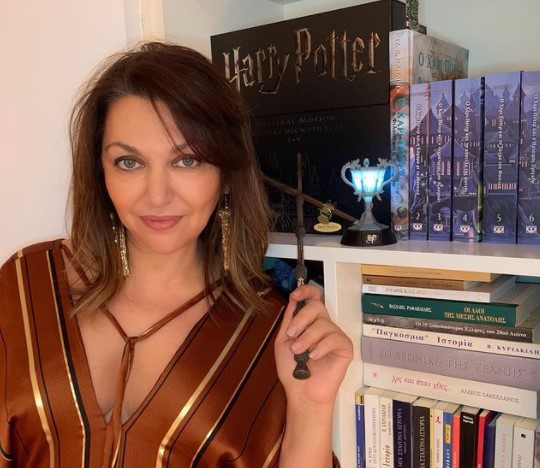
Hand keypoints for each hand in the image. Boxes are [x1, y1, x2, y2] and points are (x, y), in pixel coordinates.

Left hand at [274, 284, 352, 406]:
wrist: (302, 392)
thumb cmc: (292, 370)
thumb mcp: (283, 341)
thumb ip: (289, 320)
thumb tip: (294, 299)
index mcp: (309, 322)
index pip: (313, 298)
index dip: (306, 291)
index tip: (296, 295)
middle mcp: (323, 326)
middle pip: (317, 306)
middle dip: (301, 319)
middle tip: (292, 335)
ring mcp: (334, 336)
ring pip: (323, 323)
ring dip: (307, 338)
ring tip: (299, 352)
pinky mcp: (345, 348)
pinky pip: (335, 338)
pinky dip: (321, 346)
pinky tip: (314, 356)